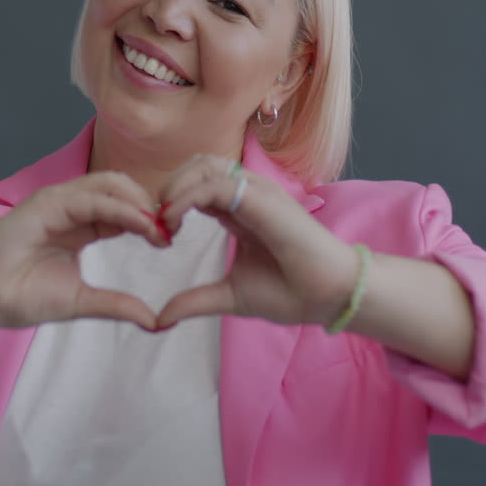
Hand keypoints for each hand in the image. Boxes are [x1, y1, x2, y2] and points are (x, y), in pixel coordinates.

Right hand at [0, 171, 167, 330]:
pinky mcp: (46, 203)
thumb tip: (154, 321)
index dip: (149, 221)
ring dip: (139, 203)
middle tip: (171, 232)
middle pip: (122, 190)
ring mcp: (58, 202)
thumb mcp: (81, 301)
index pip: (124, 211)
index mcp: (82, 226)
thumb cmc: (21, 296)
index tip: (170, 241)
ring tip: (159, 229)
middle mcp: (72, 208)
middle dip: (149, 206)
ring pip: (110, 185)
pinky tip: (141, 225)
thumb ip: (116, 304)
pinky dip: (121, 208)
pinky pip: (92, 198)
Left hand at [154, 154, 358, 328]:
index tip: (160, 234)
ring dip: (175, 187)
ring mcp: (256, 191)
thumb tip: (159, 320)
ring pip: (203, 165)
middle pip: (197, 165)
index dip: (172, 201)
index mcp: (240, 209)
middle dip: (169, 186)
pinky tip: (173, 221)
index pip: (198, 183)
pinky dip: (186, 198)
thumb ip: (195, 301)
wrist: (329, 296)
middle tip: (156, 222)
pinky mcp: (261, 198)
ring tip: (164, 219)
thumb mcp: (229, 296)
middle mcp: (247, 193)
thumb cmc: (290, 292)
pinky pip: (213, 185)